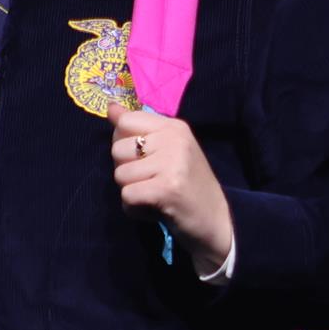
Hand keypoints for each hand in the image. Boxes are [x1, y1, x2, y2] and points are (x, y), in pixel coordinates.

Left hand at [107, 102, 232, 273]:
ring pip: (120, 175)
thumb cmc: (189, 186)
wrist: (217, 222)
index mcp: (174, 127)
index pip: (126, 121)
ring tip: (156, 196)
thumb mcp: (168, 151)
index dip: (124, 144)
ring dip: (132, 192)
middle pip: (117, 150)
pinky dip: (135, 209)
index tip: (144, 160)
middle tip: (153, 182)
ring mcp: (172, 163)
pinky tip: (155, 209)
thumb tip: (111, 107)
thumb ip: (139, 129)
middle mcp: (174, 139)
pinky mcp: (166, 188)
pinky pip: (127, 196)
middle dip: (127, 171)